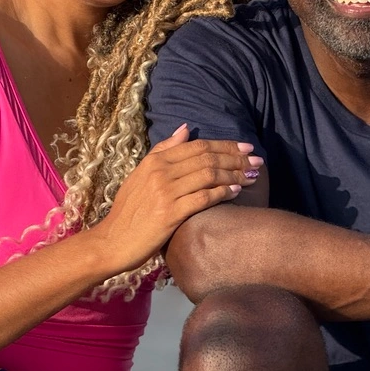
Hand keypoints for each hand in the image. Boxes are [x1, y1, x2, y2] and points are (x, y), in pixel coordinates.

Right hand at [93, 125, 260, 270]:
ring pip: (208, 176)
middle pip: (207, 158)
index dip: (225, 145)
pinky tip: (236, 192)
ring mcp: (165, 192)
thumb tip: (185, 128)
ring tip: (252, 176)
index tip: (246, 148)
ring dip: (234, 174)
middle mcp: (160, 172)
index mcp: (155, 161)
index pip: (197, 146)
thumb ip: (163, 150)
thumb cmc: (128, 211)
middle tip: (257, 160)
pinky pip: (203, 198)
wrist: (112, 242)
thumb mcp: (140, 174)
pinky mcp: (170, 214)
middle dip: (236, 158)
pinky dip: (222, 193)